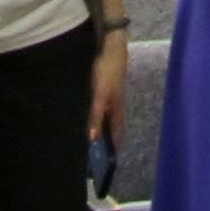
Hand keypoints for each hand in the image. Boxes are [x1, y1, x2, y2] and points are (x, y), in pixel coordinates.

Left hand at [89, 33, 127, 148]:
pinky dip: (100, 115)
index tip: (111, 159)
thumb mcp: (99, 97)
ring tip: (98, 136)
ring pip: (109, 117)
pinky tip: (95, 114)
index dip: (114, 145)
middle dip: (109, 138)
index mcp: (116, 110)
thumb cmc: (106, 74)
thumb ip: (96, 117)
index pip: (116, 133)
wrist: (112, 50)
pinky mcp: (107, 88)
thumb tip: (93, 139)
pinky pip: (103, 107)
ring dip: (105, 127)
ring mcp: (112, 96)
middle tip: (102, 151)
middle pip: (114, 126)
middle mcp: (116, 105)